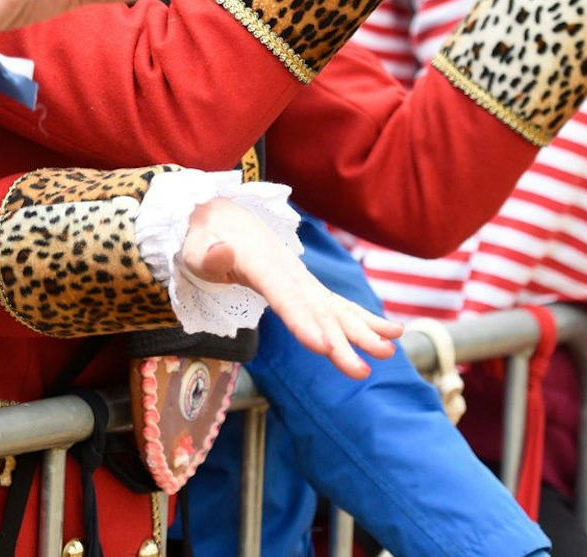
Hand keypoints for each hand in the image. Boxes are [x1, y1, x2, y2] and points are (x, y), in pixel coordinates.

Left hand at [183, 200, 402, 379]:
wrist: (223, 217)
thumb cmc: (202, 239)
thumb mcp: (194, 247)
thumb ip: (209, 254)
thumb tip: (220, 251)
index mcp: (260, 265)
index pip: (284, 297)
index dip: (303, 321)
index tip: (324, 346)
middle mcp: (289, 272)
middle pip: (317, 309)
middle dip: (341, 340)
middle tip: (362, 369)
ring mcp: (302, 279)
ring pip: (334, 308)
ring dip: (361, 331)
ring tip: (388, 352)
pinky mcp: (307, 287)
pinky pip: (338, 305)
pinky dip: (364, 319)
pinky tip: (392, 335)